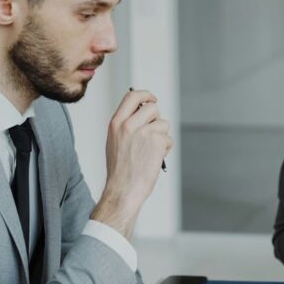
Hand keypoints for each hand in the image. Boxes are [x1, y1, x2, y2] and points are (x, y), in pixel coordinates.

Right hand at [93, 89, 173, 236]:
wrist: (123, 189)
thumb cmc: (120, 170)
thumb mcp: (115, 141)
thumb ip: (127, 125)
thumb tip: (145, 113)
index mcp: (116, 123)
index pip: (132, 97)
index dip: (145, 95)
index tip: (152, 99)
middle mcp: (129, 124)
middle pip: (152, 108)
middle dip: (157, 119)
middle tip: (154, 133)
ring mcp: (144, 132)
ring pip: (163, 124)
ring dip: (162, 136)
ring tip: (150, 151)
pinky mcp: (157, 141)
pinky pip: (169, 139)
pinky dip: (165, 148)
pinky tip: (155, 158)